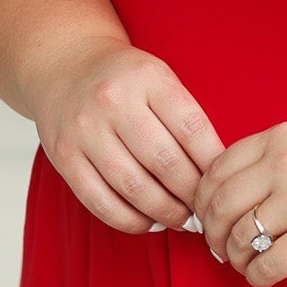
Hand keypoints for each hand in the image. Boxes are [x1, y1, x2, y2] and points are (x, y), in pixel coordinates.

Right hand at [29, 36, 223, 233]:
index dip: (212, 165)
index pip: (192, 129)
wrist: (63, 64)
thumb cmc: (124, 79)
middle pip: (165, 163)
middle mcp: (113, 101)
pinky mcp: (63, 156)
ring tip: (181, 220)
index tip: (223, 183)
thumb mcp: (159, 78)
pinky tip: (148, 222)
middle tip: (205, 209)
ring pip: (133, 187)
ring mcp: (85, 130)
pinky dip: (129, 220)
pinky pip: (100, 201)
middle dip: (191, 195)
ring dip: (164, 213)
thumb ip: (184, 117)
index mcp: (148, 78)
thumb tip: (214, 175)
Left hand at [194, 120, 286, 286]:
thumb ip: (275, 159)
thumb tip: (228, 197)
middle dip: (212, 233)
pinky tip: (263, 276)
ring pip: (239, 238)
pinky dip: (255, 276)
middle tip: (219, 248)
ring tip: (245, 263)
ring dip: (234, 257)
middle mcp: (284, 164)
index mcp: (281, 138)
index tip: (208, 217)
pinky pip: (265, 265)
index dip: (203, 199)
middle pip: (219, 205)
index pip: (216, 169)